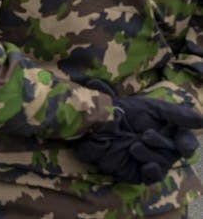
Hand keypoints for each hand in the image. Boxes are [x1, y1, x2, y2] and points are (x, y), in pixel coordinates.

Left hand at [74, 79, 202, 183]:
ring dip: (152, 156)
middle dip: (163, 144)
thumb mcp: (149, 107)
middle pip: (173, 153)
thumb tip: (202, 120)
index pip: (185, 140)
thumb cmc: (120, 110)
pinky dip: (151, 173)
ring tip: (135, 146)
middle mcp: (160, 147)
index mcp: (167, 131)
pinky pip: (150, 178)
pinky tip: (147, 166)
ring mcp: (148, 160)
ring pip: (162, 165)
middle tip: (146, 135)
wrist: (92, 121)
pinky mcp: (134, 171)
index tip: (184, 146)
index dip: (186, 143)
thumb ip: (175, 114)